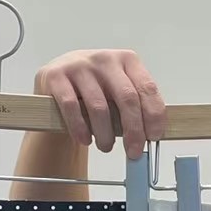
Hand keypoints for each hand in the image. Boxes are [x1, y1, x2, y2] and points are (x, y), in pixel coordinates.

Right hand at [35, 49, 166, 157]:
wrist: (57, 80)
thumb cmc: (95, 89)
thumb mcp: (118, 90)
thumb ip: (136, 105)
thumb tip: (150, 136)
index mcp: (127, 60)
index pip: (147, 88)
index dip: (154, 116)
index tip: (154, 137)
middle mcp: (105, 59)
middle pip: (127, 98)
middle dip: (133, 130)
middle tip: (133, 151)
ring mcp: (80, 65)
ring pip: (99, 107)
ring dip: (105, 134)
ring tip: (106, 146)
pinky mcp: (56, 76)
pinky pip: (72, 107)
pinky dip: (80, 128)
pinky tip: (85, 139)